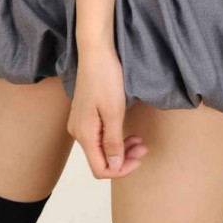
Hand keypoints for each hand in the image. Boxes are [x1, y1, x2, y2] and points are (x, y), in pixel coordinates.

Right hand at [67, 42, 148, 179]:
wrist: (95, 52)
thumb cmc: (105, 78)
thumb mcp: (114, 112)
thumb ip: (113, 143)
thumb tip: (114, 167)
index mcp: (84, 135)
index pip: (100, 169)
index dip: (121, 170)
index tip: (140, 158)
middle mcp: (78, 132)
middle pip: (100, 159)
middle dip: (124, 159)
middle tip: (143, 147)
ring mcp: (80, 122)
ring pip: (100, 148)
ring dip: (121, 148)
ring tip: (139, 140)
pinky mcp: (85, 114)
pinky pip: (99, 135)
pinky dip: (114, 137)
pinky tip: (127, 130)